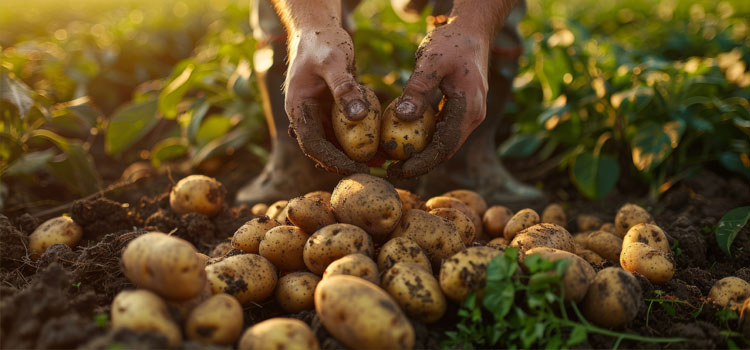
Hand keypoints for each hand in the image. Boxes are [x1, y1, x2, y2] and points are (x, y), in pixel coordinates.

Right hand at [284, 27, 370, 174]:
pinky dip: (360, 138)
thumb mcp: (333, 62)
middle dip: (345, 162)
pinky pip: (346, 130)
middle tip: (371, 171)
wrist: (320, 30)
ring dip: (354, 154)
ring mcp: (319, 114)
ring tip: (380, 162)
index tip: (355, 167)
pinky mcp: (333, 110)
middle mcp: (307, 116)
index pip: (312, 144)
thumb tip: (358, 117)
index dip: (332, 159)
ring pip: (335, 142)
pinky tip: (380, 146)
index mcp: (298, 108)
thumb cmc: (322, 43)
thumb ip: (344, 88)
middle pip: (323, 149)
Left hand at [387, 21, 490, 177]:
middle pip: (445, 151)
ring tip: (393, 161)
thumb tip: (402, 117)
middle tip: (391, 171)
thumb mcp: (431, 61)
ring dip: (421, 154)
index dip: (421, 163)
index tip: (397, 170)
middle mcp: (472, 116)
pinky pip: (441, 130)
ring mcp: (468, 114)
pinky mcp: (460, 109)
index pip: (444, 147)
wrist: (471, 29)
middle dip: (419, 164)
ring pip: (443, 143)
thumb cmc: (451, 42)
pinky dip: (424, 139)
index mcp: (469, 109)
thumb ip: (417, 89)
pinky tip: (403, 140)